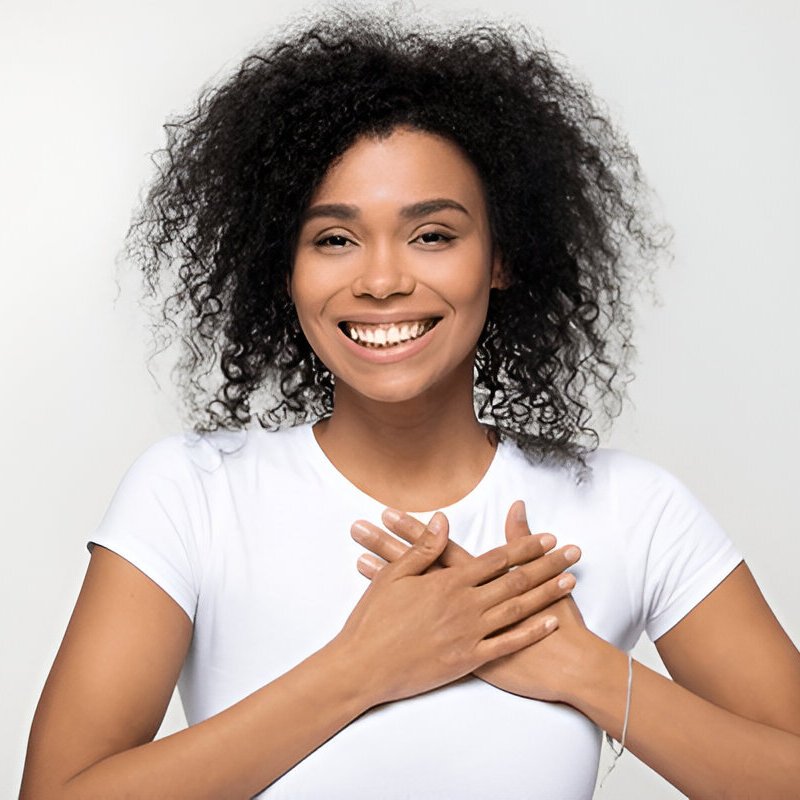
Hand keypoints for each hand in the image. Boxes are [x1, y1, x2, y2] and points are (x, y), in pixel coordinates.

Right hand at [335, 512, 566, 707]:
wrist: (363, 667)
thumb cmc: (373, 620)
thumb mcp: (393, 576)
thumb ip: (423, 548)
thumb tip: (443, 520)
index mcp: (447, 583)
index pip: (496, 559)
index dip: (525, 546)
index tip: (548, 536)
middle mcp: (465, 606)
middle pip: (516, 580)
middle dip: (547, 564)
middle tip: (571, 552)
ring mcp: (469, 634)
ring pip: (518, 610)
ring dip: (547, 593)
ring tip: (571, 580)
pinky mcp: (468, 660)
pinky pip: (508, 645)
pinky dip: (531, 632)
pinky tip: (551, 622)